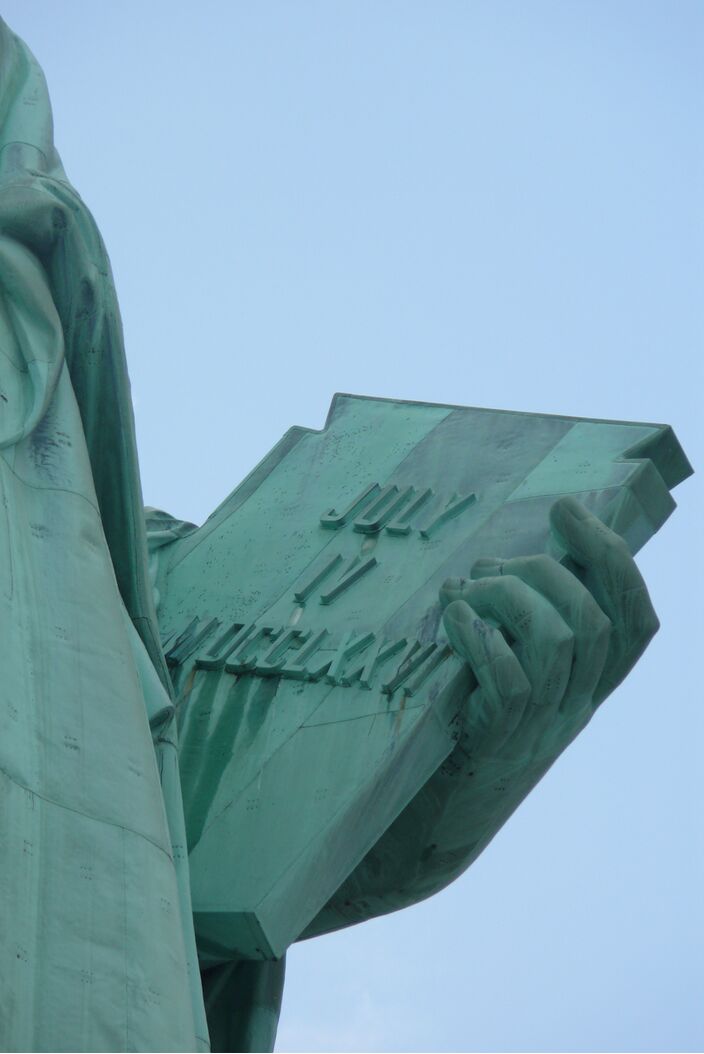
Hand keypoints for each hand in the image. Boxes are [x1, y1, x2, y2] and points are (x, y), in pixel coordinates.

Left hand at [304, 497, 660, 933]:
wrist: (428, 827)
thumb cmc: (458, 735)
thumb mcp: (503, 680)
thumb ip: (518, 633)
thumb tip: (507, 563)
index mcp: (585, 690)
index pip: (636, 623)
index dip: (613, 559)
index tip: (571, 510)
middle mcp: (574, 710)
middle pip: (594, 622)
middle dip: (542, 571)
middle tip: (487, 566)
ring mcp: (538, 730)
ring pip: (557, 642)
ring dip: (505, 597)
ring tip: (460, 592)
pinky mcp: (495, 744)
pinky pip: (510, 680)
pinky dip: (481, 636)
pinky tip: (451, 619)